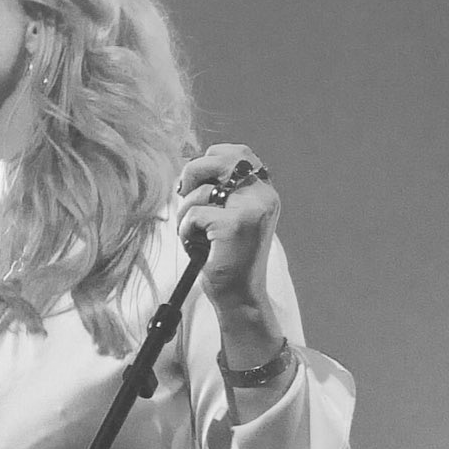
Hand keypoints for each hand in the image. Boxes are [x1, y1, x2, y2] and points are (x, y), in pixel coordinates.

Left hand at [175, 142, 280, 308]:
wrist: (239, 296)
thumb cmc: (228, 257)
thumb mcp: (230, 216)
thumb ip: (222, 191)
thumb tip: (189, 168)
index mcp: (264, 193)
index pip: (238, 153)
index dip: (210, 159)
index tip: (196, 181)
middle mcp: (263, 197)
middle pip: (219, 160)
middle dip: (192, 173)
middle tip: (183, 194)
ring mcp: (251, 210)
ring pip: (201, 191)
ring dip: (185, 212)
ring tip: (194, 234)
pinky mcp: (234, 225)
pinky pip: (194, 214)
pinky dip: (186, 230)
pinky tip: (197, 247)